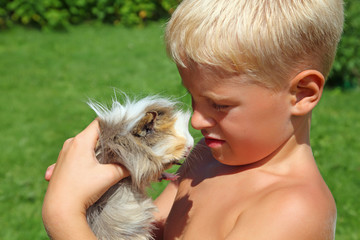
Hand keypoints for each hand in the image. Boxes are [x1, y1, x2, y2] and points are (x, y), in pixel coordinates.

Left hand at [42, 120, 128, 238]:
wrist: (59, 210)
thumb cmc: (83, 190)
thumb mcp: (109, 176)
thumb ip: (124, 167)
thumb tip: (134, 164)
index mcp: (80, 141)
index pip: (99, 123)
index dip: (113, 125)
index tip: (124, 131)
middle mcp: (69, 144)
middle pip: (92, 134)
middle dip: (106, 140)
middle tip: (120, 147)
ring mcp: (63, 154)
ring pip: (83, 145)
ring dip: (95, 150)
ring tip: (106, 160)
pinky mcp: (59, 165)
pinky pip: (75, 156)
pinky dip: (84, 159)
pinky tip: (90, 168)